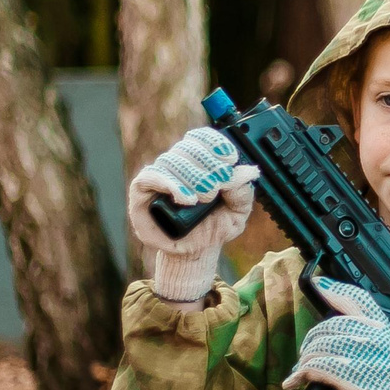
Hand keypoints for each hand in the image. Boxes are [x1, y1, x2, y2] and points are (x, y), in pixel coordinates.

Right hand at [130, 127, 260, 301]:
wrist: (194, 251)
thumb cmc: (214, 227)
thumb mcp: (237, 212)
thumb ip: (243, 192)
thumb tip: (247, 172)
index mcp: (199, 162)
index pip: (202, 138)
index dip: (215, 143)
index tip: (230, 157)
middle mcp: (177, 164)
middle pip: (187, 147)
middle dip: (206, 164)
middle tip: (217, 186)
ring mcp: (158, 175)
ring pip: (171, 161)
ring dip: (191, 176)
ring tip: (205, 197)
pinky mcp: (142, 191)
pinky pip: (151, 177)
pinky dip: (169, 184)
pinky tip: (185, 198)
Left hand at [282, 277, 389, 389]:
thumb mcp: (388, 344)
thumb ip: (368, 331)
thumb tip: (339, 322)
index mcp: (379, 325)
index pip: (355, 298)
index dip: (334, 289)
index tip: (317, 282)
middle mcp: (368, 333)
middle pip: (327, 327)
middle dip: (312, 340)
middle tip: (308, 352)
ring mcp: (357, 351)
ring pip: (317, 347)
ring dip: (305, 360)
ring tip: (303, 370)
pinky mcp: (346, 371)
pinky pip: (315, 366)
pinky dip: (301, 374)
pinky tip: (295, 380)